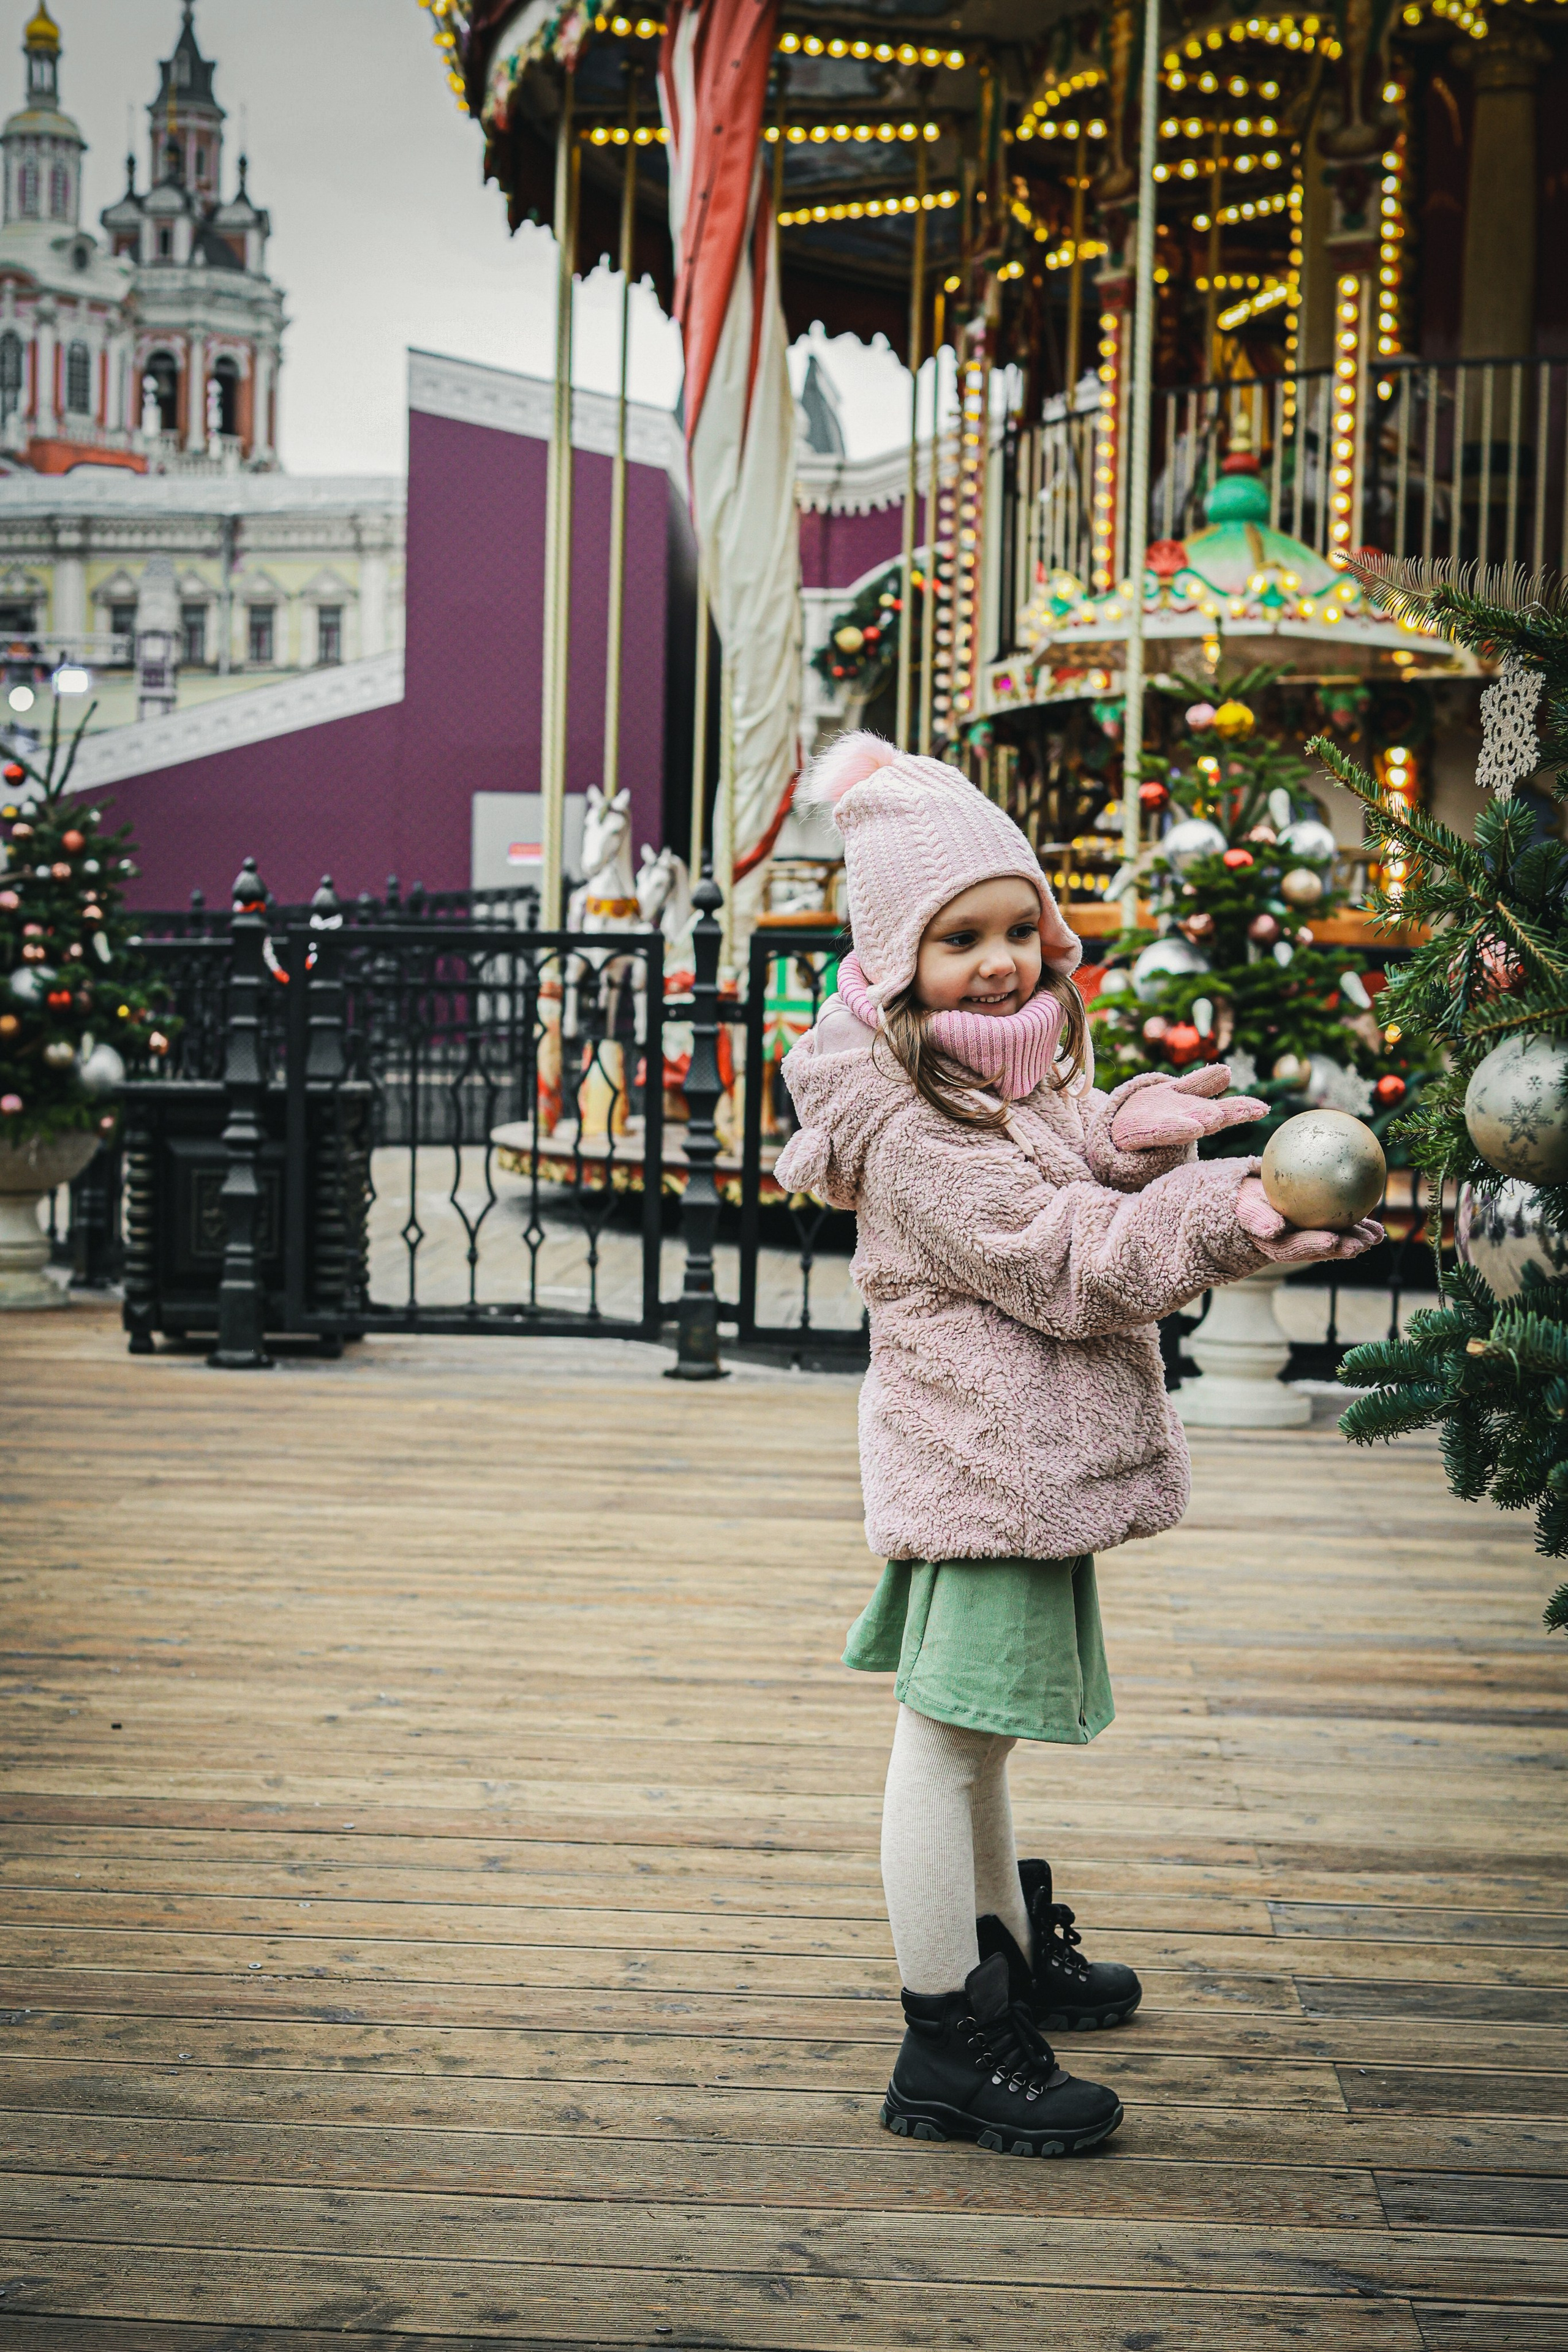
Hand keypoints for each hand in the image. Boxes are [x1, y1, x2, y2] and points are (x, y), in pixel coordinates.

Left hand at [1111, 1064, 1269, 1152]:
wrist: (1116, 1130)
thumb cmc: (1154, 1113)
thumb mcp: (1178, 1093)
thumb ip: (1201, 1084)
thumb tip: (1228, 1071)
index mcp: (1194, 1114)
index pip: (1223, 1110)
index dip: (1242, 1109)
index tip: (1262, 1109)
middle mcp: (1181, 1124)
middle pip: (1203, 1119)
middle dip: (1218, 1116)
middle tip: (1233, 1113)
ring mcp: (1158, 1128)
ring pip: (1180, 1127)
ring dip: (1195, 1125)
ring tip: (1210, 1121)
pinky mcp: (1134, 1132)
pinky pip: (1153, 1131)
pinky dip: (1172, 1130)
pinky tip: (1192, 1129)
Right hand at [1234, 1175, 1383, 1263]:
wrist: (1248, 1197)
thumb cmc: (1244, 1199)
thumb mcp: (1246, 1206)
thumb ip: (1258, 1218)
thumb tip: (1276, 1230)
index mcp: (1276, 1245)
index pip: (1294, 1247)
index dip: (1313, 1245)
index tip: (1331, 1240)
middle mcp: (1295, 1244)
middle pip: (1319, 1248)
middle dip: (1341, 1248)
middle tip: (1361, 1244)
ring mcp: (1309, 1237)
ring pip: (1333, 1240)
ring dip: (1355, 1240)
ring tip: (1376, 1236)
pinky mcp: (1319, 1228)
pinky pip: (1339, 1227)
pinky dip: (1357, 1227)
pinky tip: (1377, 1226)